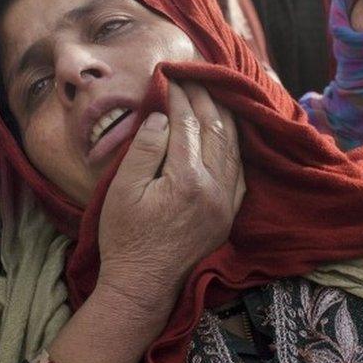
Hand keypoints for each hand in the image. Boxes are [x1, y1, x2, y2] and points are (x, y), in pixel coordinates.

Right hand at [98, 81, 244, 308]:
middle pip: (216, 130)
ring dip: (225, 118)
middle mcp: (215, 188)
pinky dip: (235, 146)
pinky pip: (240, 172)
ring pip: (234, 148)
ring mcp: (226, 204)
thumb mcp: (122, 190)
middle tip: (193, 77)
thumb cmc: (125, 237)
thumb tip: (161, 117)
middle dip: (205, 99)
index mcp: (187, 179)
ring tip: (214, 96)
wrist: (142, 285)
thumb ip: (144, 149)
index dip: (179, 97)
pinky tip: (230, 135)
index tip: (171, 77)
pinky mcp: (228, 215)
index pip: (188, 124)